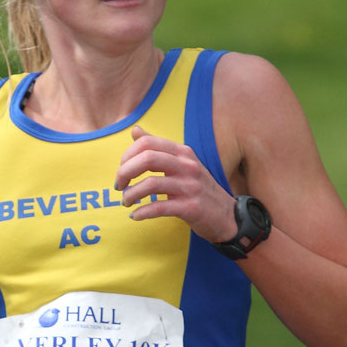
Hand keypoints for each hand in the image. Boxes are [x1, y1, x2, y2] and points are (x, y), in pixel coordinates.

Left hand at [115, 126, 235, 242]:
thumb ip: (158, 148)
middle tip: (119, 185)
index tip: (122, 170)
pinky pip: (160, 207)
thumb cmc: (198, 189)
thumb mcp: (182, 164)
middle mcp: (187, 166)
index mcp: (183, 153)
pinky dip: (142, 212)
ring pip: (151, 184)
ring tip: (126, 202)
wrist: (227, 215)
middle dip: (125, 172)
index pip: (147, 143)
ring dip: (131, 194)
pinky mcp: (191, 208)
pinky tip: (135, 215)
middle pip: (147, 159)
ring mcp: (190, 187)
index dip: (127, 155)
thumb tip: (135, 131)